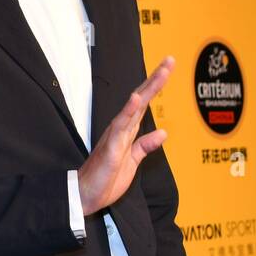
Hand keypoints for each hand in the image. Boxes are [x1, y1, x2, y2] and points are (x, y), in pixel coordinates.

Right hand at [77, 56, 173, 215]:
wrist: (86, 195)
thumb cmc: (105, 178)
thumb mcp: (133, 161)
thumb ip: (145, 145)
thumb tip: (163, 132)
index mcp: (127, 131)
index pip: (144, 104)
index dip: (156, 86)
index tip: (168, 68)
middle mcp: (121, 128)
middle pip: (141, 99)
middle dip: (156, 80)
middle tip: (170, 61)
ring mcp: (115, 136)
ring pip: (134, 107)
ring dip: (147, 89)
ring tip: (161, 73)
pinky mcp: (111, 147)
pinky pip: (120, 127)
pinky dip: (128, 111)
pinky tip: (135, 98)